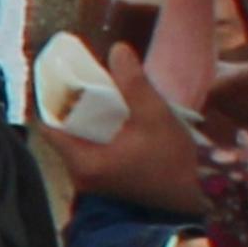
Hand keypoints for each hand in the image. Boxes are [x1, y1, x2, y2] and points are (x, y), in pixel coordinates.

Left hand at [38, 43, 209, 215]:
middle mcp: (80, 175)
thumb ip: (134, 83)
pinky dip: (99, 133)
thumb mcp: (154, 116)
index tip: (63, 78)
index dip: (52, 100)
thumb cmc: (173, 160)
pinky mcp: (108, 181)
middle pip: (64, 133)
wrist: (198, 197)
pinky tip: (115, 117)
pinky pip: (93, 151)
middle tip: (86, 81)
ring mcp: (93, 181)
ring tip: (102, 94)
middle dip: (73, 107)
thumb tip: (117, 49)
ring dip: (88, 120)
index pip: (49, 127)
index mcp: (82, 162)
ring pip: (80, 142)